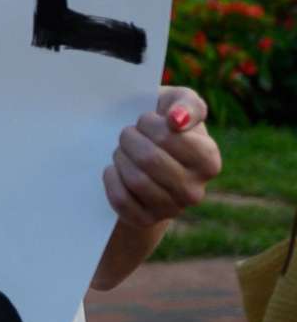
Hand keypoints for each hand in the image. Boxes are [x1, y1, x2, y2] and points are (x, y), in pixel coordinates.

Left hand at [103, 87, 221, 229]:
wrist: (144, 154)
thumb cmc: (162, 122)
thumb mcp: (177, 102)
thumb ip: (186, 103)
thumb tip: (177, 119)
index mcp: (208, 160)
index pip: (170, 137)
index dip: (148, 123)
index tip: (146, 120)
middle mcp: (195, 189)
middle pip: (149, 159)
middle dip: (130, 139)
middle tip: (128, 134)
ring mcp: (172, 208)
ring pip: (136, 180)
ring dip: (120, 158)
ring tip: (123, 150)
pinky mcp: (146, 219)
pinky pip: (121, 200)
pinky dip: (111, 179)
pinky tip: (115, 169)